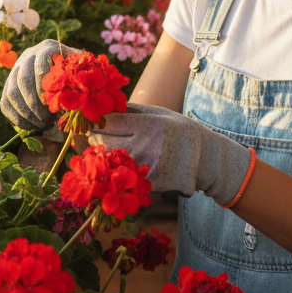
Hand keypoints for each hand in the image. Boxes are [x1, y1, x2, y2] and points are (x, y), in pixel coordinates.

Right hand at [0, 40, 79, 131]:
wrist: (63, 72)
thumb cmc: (77, 73)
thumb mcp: (82, 70)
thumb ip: (82, 77)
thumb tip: (78, 96)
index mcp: (47, 48)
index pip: (41, 62)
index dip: (46, 83)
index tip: (55, 103)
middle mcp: (28, 56)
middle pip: (23, 79)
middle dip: (35, 104)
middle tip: (48, 121)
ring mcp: (16, 70)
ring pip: (12, 92)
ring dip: (26, 113)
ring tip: (42, 125)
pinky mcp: (9, 84)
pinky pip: (6, 102)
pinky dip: (17, 117)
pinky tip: (31, 127)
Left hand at [87, 103, 253, 206]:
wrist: (204, 157)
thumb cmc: (175, 129)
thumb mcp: (157, 112)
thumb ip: (130, 110)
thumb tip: (101, 107)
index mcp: (149, 124)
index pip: (110, 123)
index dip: (95, 122)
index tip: (88, 121)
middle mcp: (147, 146)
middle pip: (105, 144)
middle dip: (93, 140)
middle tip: (87, 136)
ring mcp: (148, 167)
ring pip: (111, 163)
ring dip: (100, 157)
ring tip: (98, 151)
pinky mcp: (150, 184)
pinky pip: (124, 178)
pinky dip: (115, 172)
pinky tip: (114, 167)